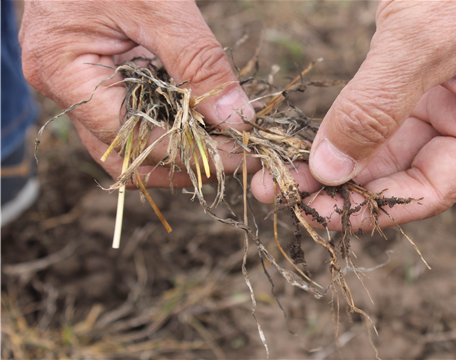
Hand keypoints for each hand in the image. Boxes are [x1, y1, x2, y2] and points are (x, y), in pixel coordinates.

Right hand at [20, 0, 259, 187]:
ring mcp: (77, 84)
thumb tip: (237, 119)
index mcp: (64, 70)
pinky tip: (203, 124)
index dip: (189, 154)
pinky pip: (133, 114)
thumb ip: (199, 63)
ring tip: (225, 147)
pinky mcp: (96, 76)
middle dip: (184, 164)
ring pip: (130, 141)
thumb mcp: (160, 4)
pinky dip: (170, 124)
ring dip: (179, 149)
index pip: (131, 138)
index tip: (239, 153)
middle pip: (126, 154)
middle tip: (235, 159)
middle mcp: (64, 88)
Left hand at [251, 1, 455, 230]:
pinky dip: (335, 128)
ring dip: (329, 162)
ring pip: (376, 145)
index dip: (375, 210)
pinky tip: (301, 141)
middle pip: (395, 171)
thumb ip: (378, 107)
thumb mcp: (426, 39)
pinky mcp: (405, 72)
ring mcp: (433, 94)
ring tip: (278, 173)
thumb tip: (329, 171)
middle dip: (339, 188)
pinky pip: (367, 113)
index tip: (320, 213)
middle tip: (282, 192)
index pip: (430, 189)